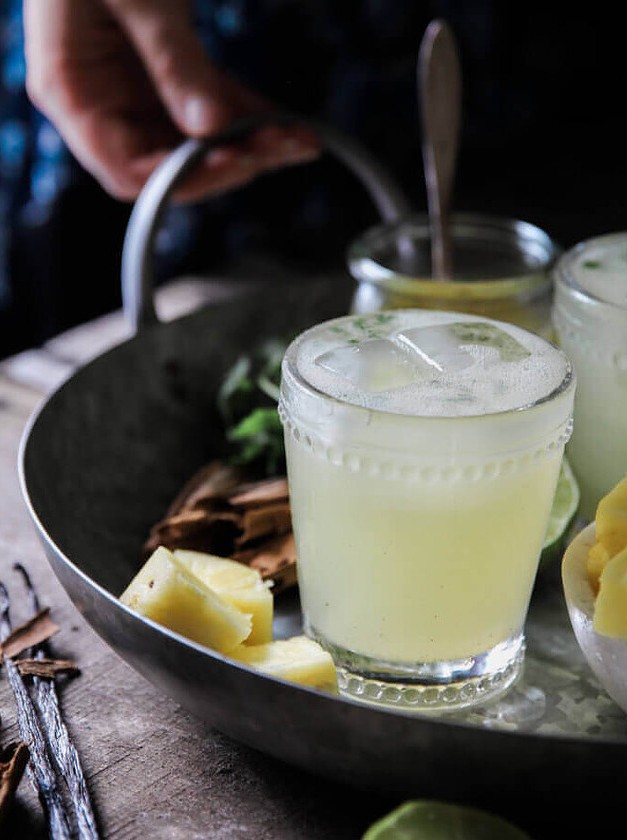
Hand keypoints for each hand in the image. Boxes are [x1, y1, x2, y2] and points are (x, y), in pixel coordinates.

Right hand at [23, 0, 318, 200]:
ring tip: (298, 139)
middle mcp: (100, 103)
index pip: (128, 171)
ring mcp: (132, 91)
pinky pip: (208, 109)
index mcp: (71, 90)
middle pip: (166, 165)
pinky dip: (247, 116)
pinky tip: (287, 124)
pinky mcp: (164, 75)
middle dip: (227, 162)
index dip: (183, 177)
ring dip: (248, 144)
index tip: (236, 160)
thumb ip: (173, 62)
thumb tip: (213, 127)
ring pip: (195, 143)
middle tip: (279, 147)